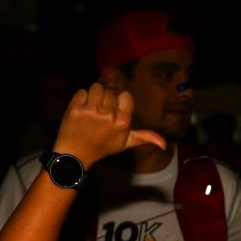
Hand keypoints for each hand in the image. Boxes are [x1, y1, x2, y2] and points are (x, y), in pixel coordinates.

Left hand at [52, 84, 166, 169]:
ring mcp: (91, 111)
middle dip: (104, 99)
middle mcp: (109, 115)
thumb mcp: (125, 144)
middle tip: (99, 113)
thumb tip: (164, 144)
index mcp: (123, 122)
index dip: (119, 101)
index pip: (125, 95)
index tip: (113, 110)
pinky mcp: (75, 108)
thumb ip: (144, 138)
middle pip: (110, 91)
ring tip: (90, 109)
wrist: (76, 154)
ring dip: (93, 95)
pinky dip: (80, 98)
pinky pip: (81, 91)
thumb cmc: (102, 147)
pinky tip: (80, 110)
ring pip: (96, 87)